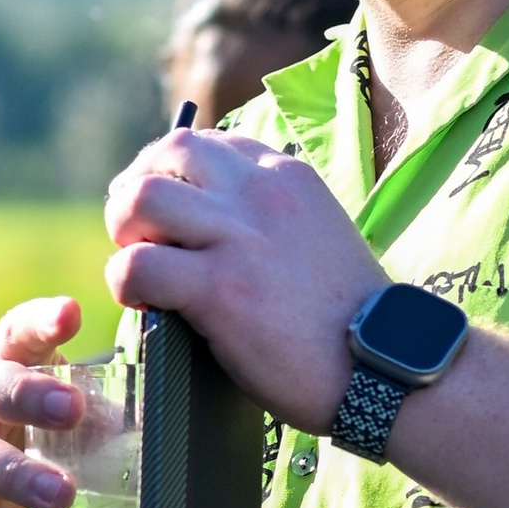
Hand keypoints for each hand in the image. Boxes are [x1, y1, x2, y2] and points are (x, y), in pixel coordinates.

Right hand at [0, 296, 90, 507]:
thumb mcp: (67, 431)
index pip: (15, 335)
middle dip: (27, 396)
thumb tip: (138, 420)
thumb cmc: (37, 456)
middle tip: (73, 409)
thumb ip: (97, 419)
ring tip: (62, 495)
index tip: (71, 313)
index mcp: (1, 369)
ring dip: (16, 475)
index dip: (39, 324)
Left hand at [103, 126, 378, 429]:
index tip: (167, 209)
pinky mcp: (218, 289)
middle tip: (135, 232)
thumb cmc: (351, 317)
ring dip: (124, 231)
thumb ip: (270, 218)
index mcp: (287, 175)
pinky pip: (137, 265)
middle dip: (137, 189)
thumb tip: (209, 227)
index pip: (207, 142)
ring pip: (140, 198)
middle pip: (166, 153)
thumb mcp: (318, 235)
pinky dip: (125, 284)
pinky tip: (143, 304)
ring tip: (137, 264)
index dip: (172, 172)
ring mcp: (238, 237)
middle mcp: (260, 192)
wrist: (384, 366)